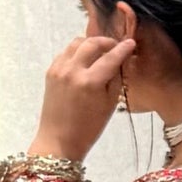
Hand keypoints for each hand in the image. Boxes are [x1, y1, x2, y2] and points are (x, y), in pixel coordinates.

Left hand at [34, 22, 130, 165]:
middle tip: (115, 47)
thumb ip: (116, 78)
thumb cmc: (89, 127)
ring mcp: (59, 69)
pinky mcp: (50, 71)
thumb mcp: (110, 104)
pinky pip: (66, 52)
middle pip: (91, 43)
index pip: (110, 57)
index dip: (123, 48)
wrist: (59, 139)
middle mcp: (72, 71)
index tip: (131, 42)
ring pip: (76, 43)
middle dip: (106, 42)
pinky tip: (84, 61)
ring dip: (90, 43)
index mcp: (90, 82)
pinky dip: (77, 51)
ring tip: (100, 51)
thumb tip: (121, 61)